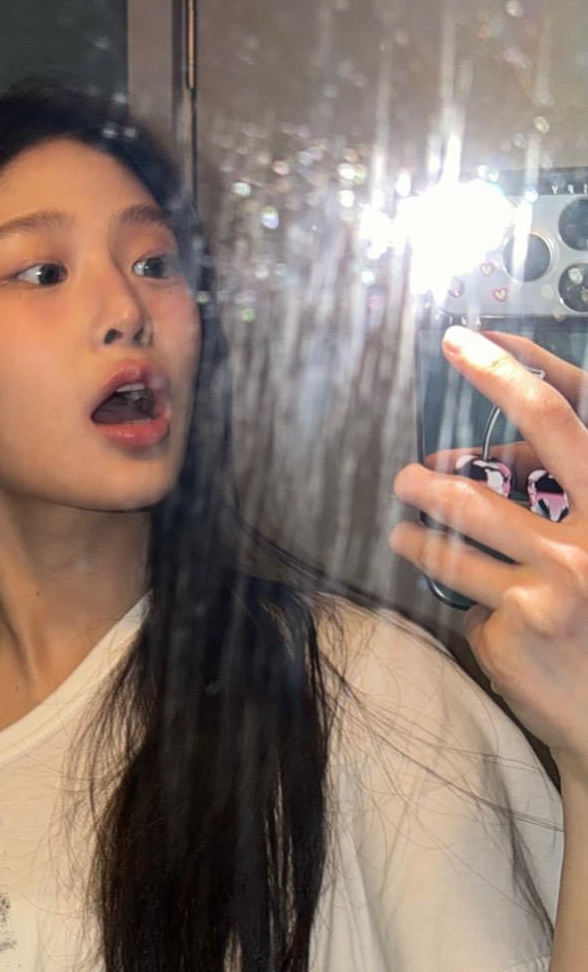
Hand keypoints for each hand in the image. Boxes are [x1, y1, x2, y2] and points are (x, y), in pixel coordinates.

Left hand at [390, 328, 587, 784]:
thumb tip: (499, 460)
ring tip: (402, 533)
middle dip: (431, 476)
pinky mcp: (515, 627)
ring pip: (454, 539)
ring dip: (415, 533)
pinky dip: (469, 605)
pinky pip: (469, 601)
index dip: (510, 373)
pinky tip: (488, 623)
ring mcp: (551, 584)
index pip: (562, 418)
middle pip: (484, 486)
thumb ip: (570, 501)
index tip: (467, 344)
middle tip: (406, 474)